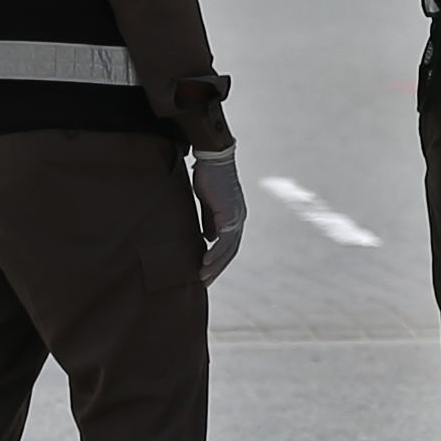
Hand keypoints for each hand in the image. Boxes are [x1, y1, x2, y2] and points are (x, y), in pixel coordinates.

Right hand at [191, 146, 245, 284]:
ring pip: (228, 248)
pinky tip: (205, 261)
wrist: (213, 157)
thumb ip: (209, 220)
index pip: (229, 245)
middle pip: (231, 251)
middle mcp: (239, 218)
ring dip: (215, 265)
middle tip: (204, 283)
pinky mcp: (229, 213)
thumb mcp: (207, 202)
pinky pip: (224, 239)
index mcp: (234, 216)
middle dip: (218, 268)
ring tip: (202, 277)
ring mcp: (236, 216)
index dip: (219, 260)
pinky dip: (215, 252)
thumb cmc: (208, 176)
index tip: (206, 272)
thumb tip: (208, 239)